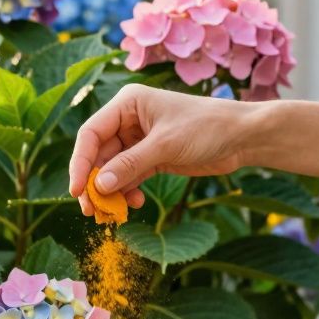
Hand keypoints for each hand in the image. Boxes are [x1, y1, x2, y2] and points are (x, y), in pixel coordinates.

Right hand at [68, 84, 257, 216]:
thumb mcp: (165, 146)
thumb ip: (130, 165)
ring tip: (110, 214)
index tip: (76, 189)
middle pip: (99, 155)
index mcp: (127, 104)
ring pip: (113, 169)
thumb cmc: (206, 128)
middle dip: (94, 183)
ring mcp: (139, 140)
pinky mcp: (152, 158)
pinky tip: (132, 205)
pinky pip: (129, 177)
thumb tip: (98, 186)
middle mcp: (129, 120)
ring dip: (110, 192)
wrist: (242, 137)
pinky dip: (127, 192)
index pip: (91, 133)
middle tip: (91, 210)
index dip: (80, 162)